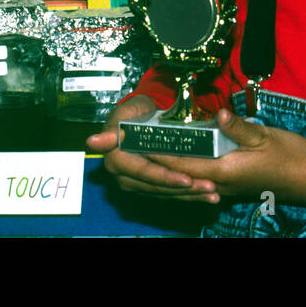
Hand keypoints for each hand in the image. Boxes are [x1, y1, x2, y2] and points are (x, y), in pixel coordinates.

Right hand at [86, 96, 220, 201]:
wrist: (144, 114)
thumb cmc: (136, 111)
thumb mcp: (127, 113)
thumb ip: (113, 129)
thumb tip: (92, 141)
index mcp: (115, 158)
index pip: (143, 172)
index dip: (164, 177)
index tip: (186, 179)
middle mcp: (123, 175)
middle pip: (156, 187)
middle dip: (183, 189)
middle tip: (208, 186)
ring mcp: (137, 183)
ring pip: (165, 194)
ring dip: (190, 195)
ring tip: (212, 193)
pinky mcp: (149, 187)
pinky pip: (169, 194)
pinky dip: (190, 196)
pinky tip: (208, 196)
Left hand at [153, 109, 305, 205]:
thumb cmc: (290, 156)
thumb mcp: (265, 135)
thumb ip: (239, 127)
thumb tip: (218, 114)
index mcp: (225, 171)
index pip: (183, 163)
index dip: (159, 153)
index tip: (139, 144)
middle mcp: (220, 183)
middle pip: (180, 174)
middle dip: (157, 161)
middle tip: (135, 147)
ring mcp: (224, 187)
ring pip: (188, 180)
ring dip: (167, 168)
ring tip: (147, 154)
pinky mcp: (229, 185)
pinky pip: (199, 181)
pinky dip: (183, 173)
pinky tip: (175, 164)